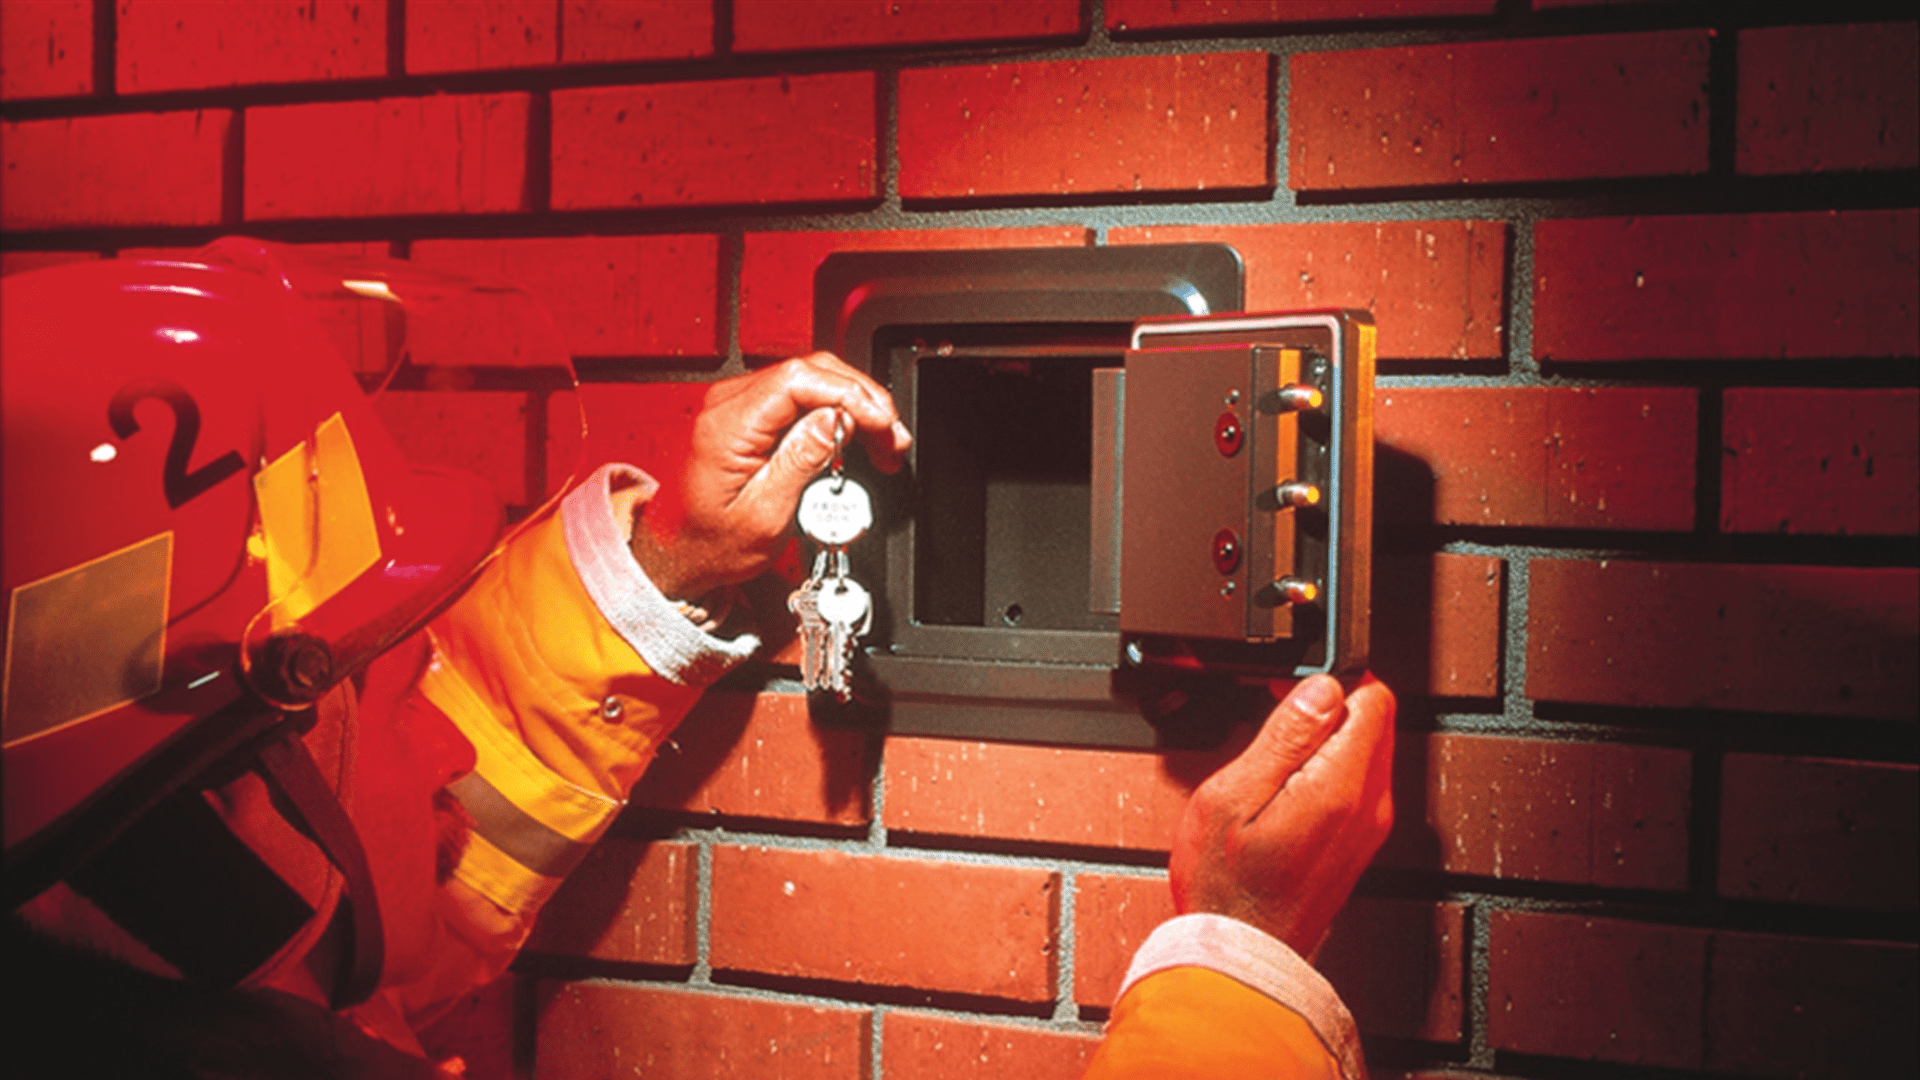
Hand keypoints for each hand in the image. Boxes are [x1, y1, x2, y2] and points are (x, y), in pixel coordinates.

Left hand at [632, 352, 910, 600]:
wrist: (681, 553)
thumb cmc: (711, 542)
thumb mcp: (764, 514)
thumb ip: (801, 461)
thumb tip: (837, 419)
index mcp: (727, 425)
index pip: (798, 379)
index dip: (850, 394)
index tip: (881, 423)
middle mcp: (728, 404)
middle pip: (811, 370)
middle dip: (862, 399)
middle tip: (892, 439)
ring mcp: (738, 404)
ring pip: (812, 380)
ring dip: (855, 406)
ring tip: (884, 443)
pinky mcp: (750, 415)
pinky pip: (801, 396)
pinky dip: (837, 412)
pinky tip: (858, 436)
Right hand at [1168, 673, 1394, 955]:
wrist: (1239, 950)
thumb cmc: (1226, 885)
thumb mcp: (1233, 795)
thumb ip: (1285, 736)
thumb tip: (1323, 688)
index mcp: (1342, 787)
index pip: (1375, 698)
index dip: (1333, 680)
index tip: (1293, 690)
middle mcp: (1369, 806)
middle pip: (1376, 720)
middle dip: (1331, 706)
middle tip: (1277, 722)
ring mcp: (1369, 827)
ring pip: (1368, 750)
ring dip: (1328, 739)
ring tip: (1275, 760)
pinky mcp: (1359, 842)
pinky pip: (1358, 783)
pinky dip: (1329, 770)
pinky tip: (1286, 787)